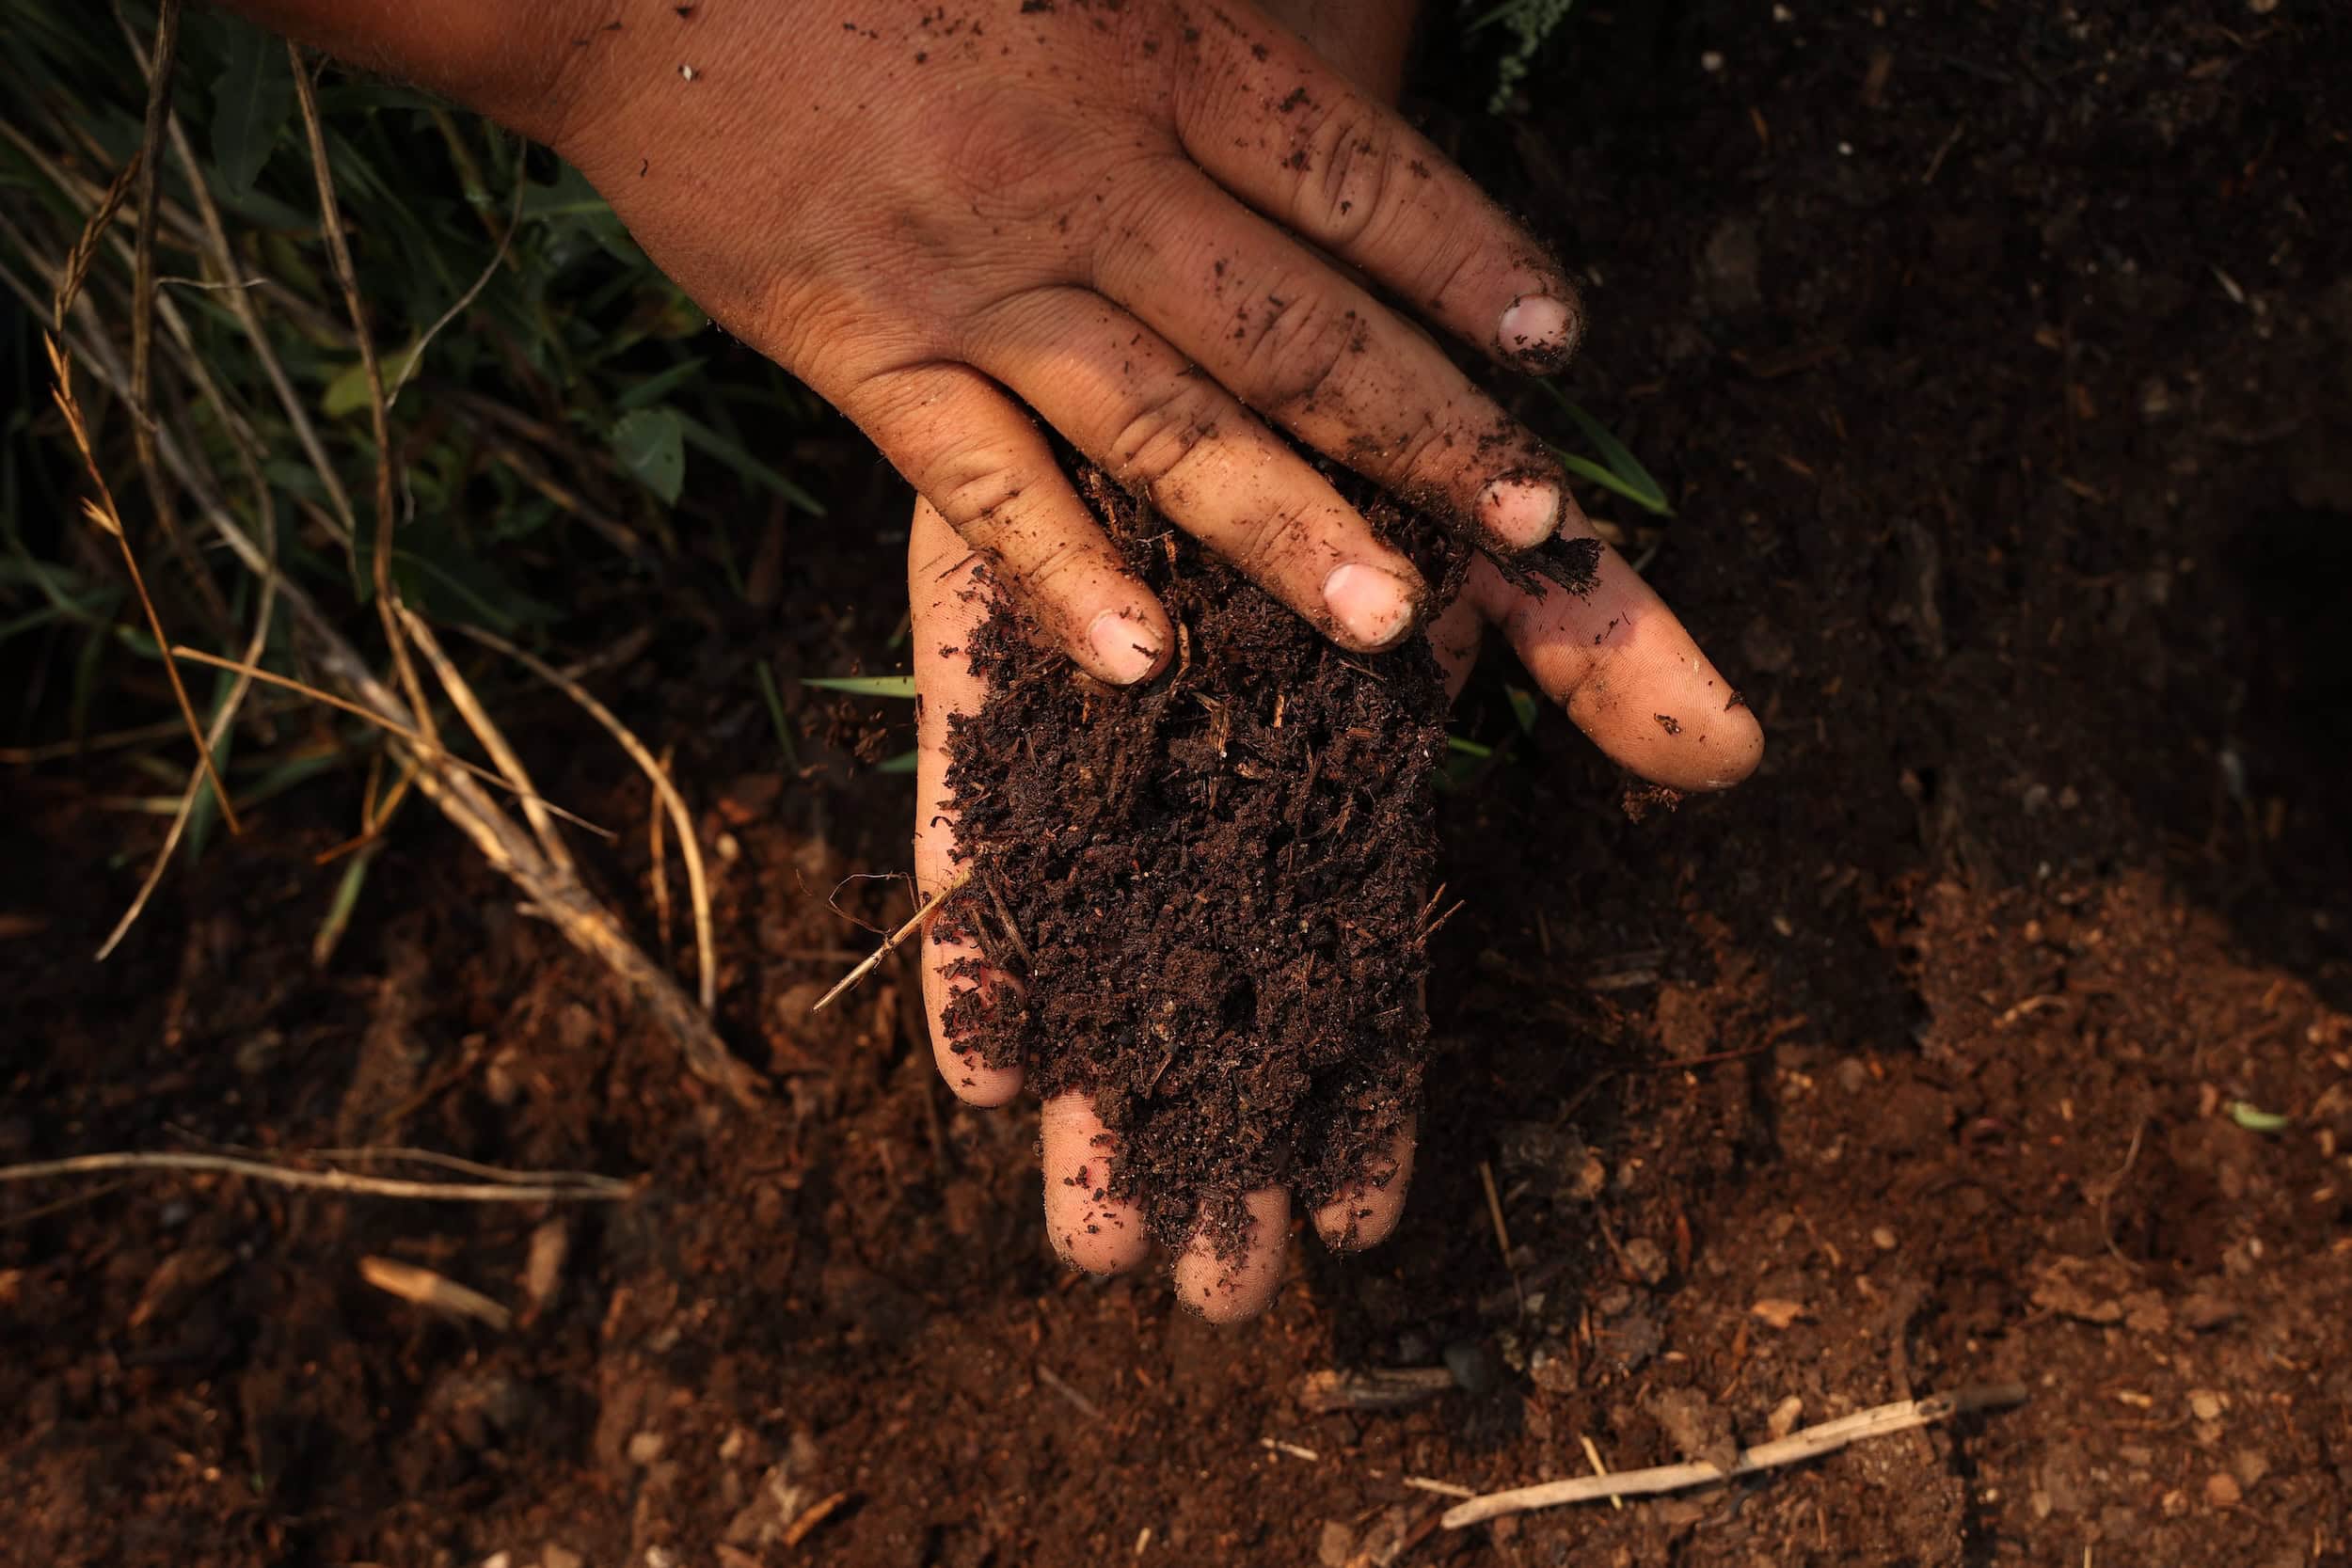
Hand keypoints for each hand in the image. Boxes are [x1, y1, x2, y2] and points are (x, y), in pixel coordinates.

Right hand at [503, 0, 1587, 673]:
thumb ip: (1197, 24)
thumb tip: (1313, 56)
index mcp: (1151, 47)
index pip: (1349, 174)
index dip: (1463, 258)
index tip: (1552, 341)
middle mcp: (1083, 167)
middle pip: (1291, 320)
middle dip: (1426, 429)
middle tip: (1532, 526)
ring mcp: (972, 272)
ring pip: (1161, 420)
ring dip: (1283, 526)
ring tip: (1391, 623)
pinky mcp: (861, 346)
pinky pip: (976, 480)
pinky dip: (1058, 570)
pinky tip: (1139, 662)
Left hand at [908, 4, 1762, 1321]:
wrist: (1219, 291)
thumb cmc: (1377, 432)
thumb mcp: (1505, 531)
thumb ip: (1607, 647)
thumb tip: (1735, 756)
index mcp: (1337, 804)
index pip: (1356, 988)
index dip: (1357, 1105)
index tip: (1350, 1228)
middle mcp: (1214, 810)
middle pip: (1216, 1010)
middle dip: (1210, 1145)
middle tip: (1201, 1294)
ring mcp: (1104, 763)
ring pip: (1096, 956)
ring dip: (1090, 1091)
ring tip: (1085, 1231)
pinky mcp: (998, 692)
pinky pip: (981, 837)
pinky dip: (978, 945)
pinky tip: (972, 1065)